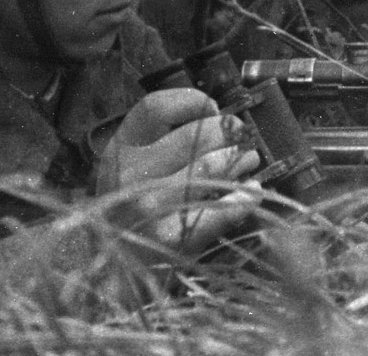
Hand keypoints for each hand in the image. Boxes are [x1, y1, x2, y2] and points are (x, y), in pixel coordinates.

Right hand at [96, 88, 261, 255]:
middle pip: (193, 135)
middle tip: (243, 135)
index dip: (192, 102)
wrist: (114, 266)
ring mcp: (153, 206)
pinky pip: (222, 209)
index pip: (156, 107)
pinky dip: (245, 197)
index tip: (212, 108)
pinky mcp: (175, 237)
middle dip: (229, 131)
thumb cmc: (130, 206)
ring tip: (251, 159)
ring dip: (241, 159)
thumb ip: (159, 139)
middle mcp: (134, 173)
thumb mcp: (129, 165)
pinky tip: (253, 191)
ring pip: (211, 167)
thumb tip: (218, 117)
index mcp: (121, 148)